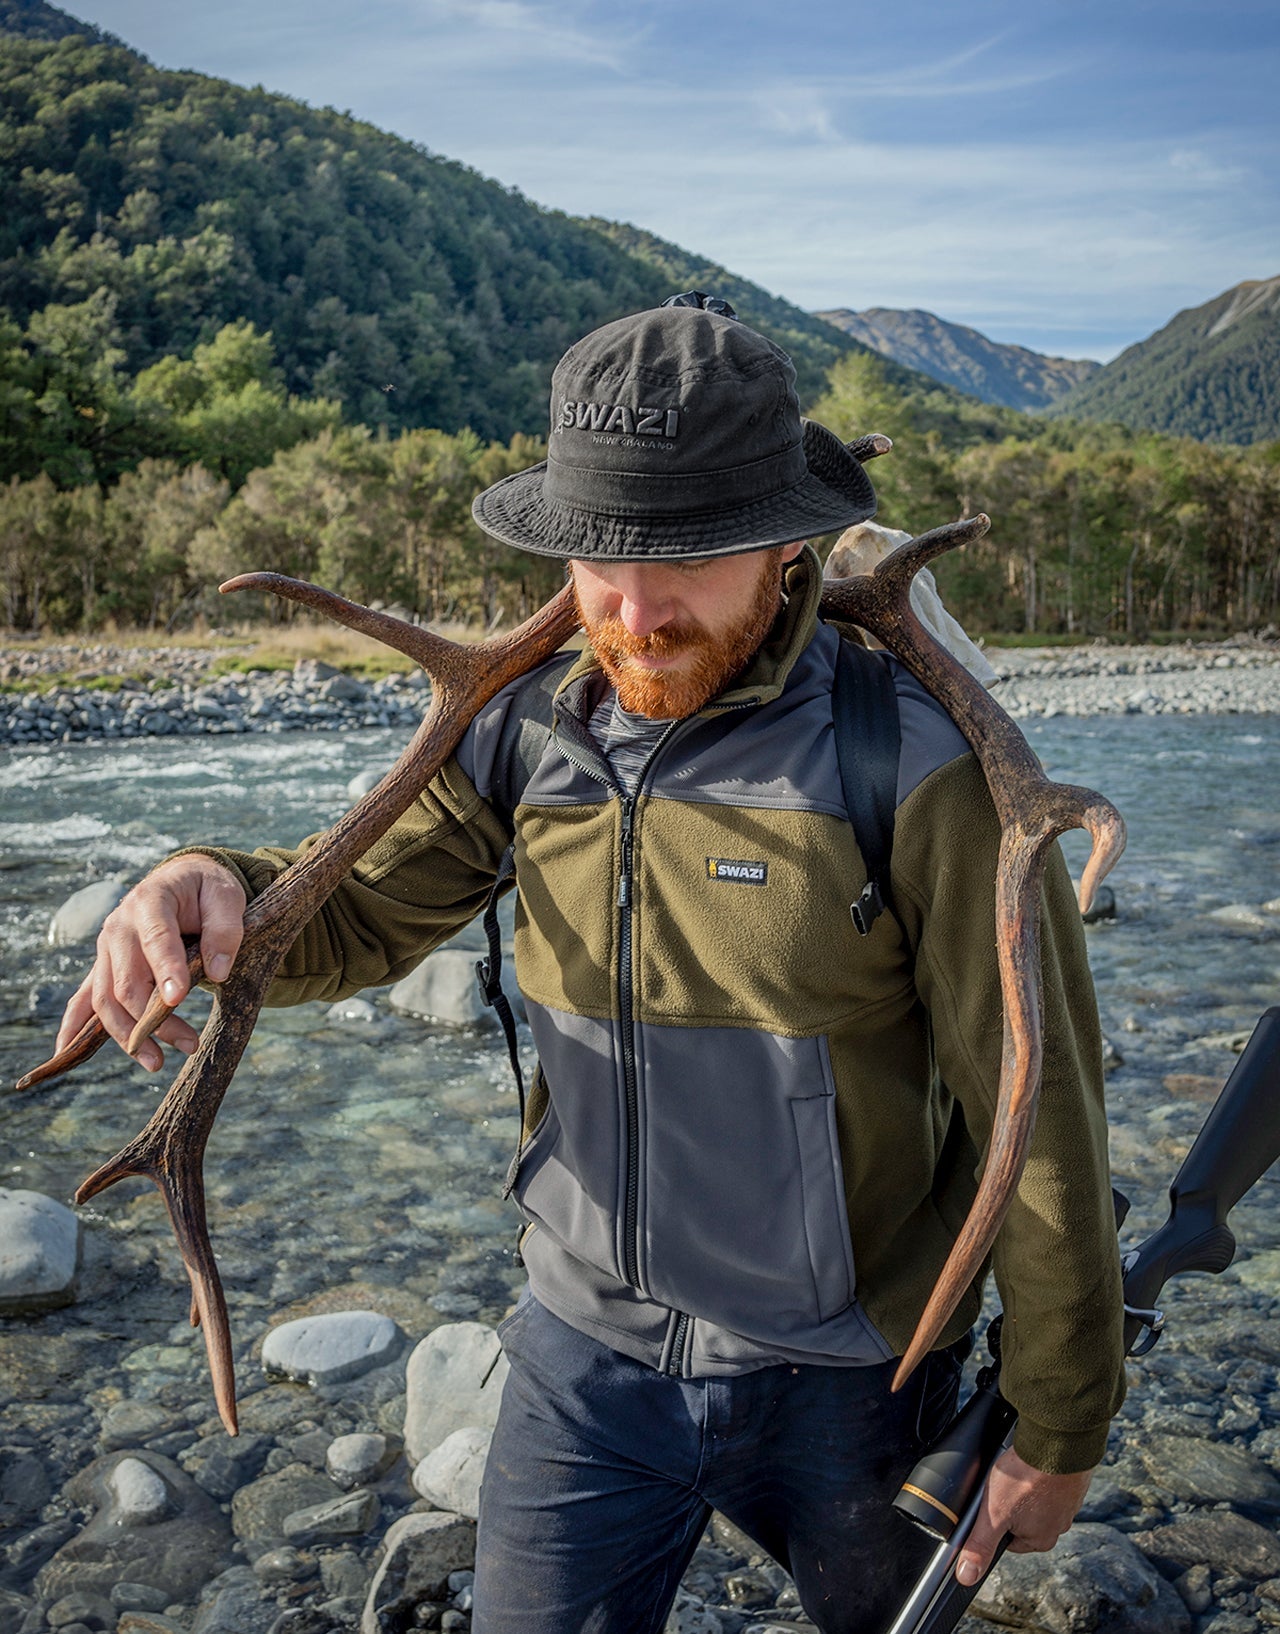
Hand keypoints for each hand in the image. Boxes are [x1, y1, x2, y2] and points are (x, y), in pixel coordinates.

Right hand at [56, 855, 246, 1072]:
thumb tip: (217, 972)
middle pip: (127, 980)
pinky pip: (83, 999)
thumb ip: (225, 930)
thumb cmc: (206, 890)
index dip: (165, 970)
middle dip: (154, 1017)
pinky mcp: (104, 967)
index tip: (178, 999)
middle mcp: (119, 926)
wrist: (182, 881)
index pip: (156, 939)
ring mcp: (106, 949)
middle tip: (189, 1044)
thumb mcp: (226, 896)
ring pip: (106, 999)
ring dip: (128, 1034)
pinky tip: (63, 1053)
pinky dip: (72, 1027)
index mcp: (150, 901)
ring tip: (157, 1063)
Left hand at [954, 1447, 1093, 1586]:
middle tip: (1003, 1484)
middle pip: (1022, 1519)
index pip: (1009, 1540)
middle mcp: (1058, 1526)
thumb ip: (980, 1545)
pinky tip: (1031, 1463)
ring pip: (1036, 1499)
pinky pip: (1049, 1481)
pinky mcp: (1071, 1480)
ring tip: (1016, 1472)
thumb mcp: (994, 1515)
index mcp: (1041, 1540)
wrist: (1056, 1443)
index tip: (991, 1505)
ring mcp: (1067, 1502)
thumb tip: (966, 1576)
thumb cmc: (1026, 1479)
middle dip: (1010, 1504)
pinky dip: (1039, 1473)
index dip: (995, 1522)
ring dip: (1025, 1487)